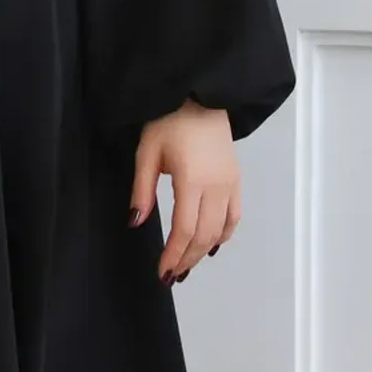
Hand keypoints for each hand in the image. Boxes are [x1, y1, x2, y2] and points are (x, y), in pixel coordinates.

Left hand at [128, 99, 239, 282]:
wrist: (200, 96)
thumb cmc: (169, 120)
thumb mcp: (147, 152)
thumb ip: (142, 190)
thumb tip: (135, 222)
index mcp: (192, 180)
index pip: (185, 229)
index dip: (174, 254)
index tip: (163, 272)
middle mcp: (217, 186)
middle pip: (204, 236)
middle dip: (187, 259)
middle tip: (172, 275)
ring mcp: (230, 184)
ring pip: (221, 230)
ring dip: (203, 251)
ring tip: (186, 264)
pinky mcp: (236, 180)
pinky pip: (234, 217)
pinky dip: (222, 235)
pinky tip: (210, 245)